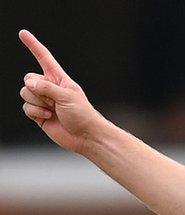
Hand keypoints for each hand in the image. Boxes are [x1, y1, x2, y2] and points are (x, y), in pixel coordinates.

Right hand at [18, 29, 105, 153]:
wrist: (85, 136)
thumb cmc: (82, 114)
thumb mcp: (66, 96)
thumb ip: (46, 87)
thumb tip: (29, 84)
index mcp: (59, 79)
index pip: (44, 58)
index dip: (33, 46)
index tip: (23, 33)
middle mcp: (49, 88)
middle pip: (28, 78)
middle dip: (37, 89)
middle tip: (53, 101)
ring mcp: (43, 101)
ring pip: (25, 93)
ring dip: (37, 102)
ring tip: (52, 110)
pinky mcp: (38, 114)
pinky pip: (26, 107)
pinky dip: (35, 112)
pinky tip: (48, 117)